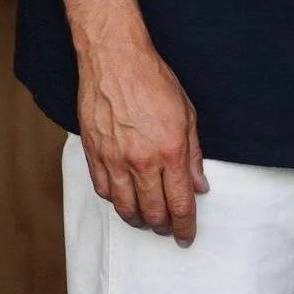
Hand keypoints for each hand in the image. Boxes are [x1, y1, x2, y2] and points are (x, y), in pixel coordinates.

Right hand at [58, 0, 207, 245]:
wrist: (115, 57)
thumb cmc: (153, 79)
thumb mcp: (186, 113)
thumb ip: (194, 154)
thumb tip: (199, 185)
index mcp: (170, 152)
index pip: (180, 205)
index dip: (185, 227)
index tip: (186, 236)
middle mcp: (142, 161)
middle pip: (152, 213)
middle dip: (163, 226)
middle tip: (167, 228)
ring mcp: (115, 159)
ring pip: (125, 208)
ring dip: (138, 218)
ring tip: (145, 217)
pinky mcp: (94, 152)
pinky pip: (103, 190)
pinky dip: (115, 200)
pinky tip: (122, 197)